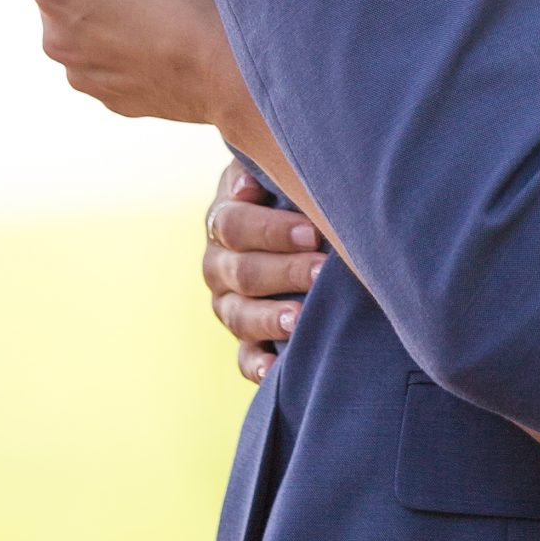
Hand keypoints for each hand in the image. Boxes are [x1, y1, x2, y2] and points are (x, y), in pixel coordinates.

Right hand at [204, 160, 324, 383]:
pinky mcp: (244, 339)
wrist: (292, 226)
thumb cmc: (287, 191)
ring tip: (300, 318)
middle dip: (284, 271)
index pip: (234, 225)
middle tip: (322, 269)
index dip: (271, 230)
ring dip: (269, 318)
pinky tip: (275, 369)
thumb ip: (265, 171)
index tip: (312, 232)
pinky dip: (257, 365)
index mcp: (223, 220)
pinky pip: (243, 357)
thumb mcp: (273, 173)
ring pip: (239, 316)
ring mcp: (228, 304)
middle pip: (241, 271)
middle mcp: (218, 265)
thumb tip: (248, 185)